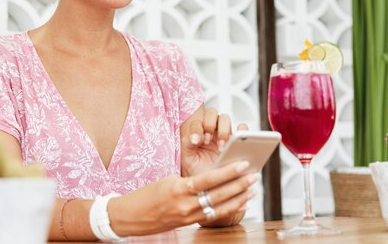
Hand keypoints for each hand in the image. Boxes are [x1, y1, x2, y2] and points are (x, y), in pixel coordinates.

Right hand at [107, 161, 257, 235]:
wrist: (133, 216)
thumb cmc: (149, 193)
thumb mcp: (169, 179)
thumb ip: (191, 179)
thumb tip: (215, 176)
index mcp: (179, 188)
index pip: (209, 179)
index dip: (228, 172)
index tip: (243, 164)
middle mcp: (185, 204)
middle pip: (218, 194)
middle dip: (239, 184)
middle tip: (254, 176)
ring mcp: (188, 216)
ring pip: (220, 207)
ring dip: (239, 198)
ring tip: (252, 189)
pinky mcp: (190, 223)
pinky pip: (213, 215)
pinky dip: (229, 209)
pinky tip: (241, 203)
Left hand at [181, 106, 248, 176]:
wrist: (212, 184)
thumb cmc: (198, 170)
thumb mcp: (188, 159)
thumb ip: (187, 145)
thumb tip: (194, 137)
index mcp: (198, 132)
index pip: (197, 123)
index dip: (197, 129)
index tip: (196, 141)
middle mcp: (211, 130)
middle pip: (211, 114)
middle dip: (210, 124)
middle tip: (208, 140)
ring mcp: (225, 134)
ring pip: (225, 119)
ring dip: (224, 130)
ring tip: (222, 146)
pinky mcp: (238, 140)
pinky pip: (243, 129)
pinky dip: (243, 132)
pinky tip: (238, 145)